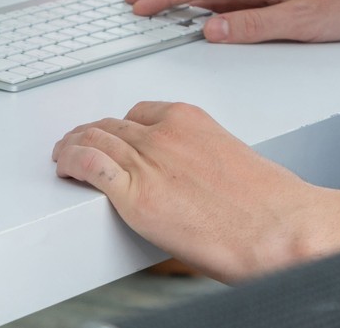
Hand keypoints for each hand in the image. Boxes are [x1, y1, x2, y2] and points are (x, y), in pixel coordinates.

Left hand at [53, 101, 326, 281]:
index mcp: (190, 120)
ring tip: (63, 155)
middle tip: (78, 144)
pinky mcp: (135, 195)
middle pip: (112, 125)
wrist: (276, 227)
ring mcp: (148, 161)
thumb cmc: (267, 204)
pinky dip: (71, 162)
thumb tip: (189, 179)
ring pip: (94, 140)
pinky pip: (89, 166)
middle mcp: (164, 133)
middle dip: (92, 135)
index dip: (120, 126)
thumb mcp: (231, 162)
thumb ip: (202, 160)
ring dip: (72, 146)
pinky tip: (65, 167)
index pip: (140, 112)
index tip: (114, 136)